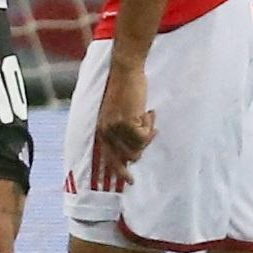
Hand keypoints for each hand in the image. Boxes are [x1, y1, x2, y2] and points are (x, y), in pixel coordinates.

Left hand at [94, 61, 156, 187]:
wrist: (126, 70)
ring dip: (148, 132)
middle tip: (152, 131)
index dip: (120, 171)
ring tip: (147, 115)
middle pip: (128, 156)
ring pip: (139, 147)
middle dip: (143, 147)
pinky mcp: (126, 122)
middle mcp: (105, 131)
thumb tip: (134, 154)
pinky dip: (150, 125)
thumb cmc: (126, 91)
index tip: (130, 181)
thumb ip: (124, 133)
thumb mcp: (120, 115)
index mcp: (101, 130)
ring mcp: (115, 128)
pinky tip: (148, 112)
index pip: (109, 158)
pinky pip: (145, 136)